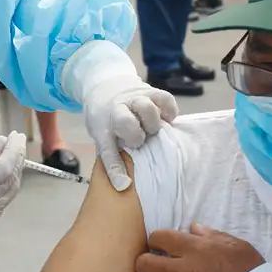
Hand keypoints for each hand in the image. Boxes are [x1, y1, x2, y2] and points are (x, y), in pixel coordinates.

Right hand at [0, 132, 25, 234]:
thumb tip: (4, 143)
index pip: (5, 166)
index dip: (14, 149)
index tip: (16, 135)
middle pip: (12, 178)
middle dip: (17, 157)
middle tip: (17, 141)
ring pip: (12, 190)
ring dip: (15, 171)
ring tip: (13, 155)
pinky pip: (4, 200)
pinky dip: (7, 185)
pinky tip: (4, 173)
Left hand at [84, 75, 178, 190]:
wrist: (106, 86)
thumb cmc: (105, 118)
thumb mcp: (102, 135)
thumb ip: (113, 155)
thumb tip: (125, 184)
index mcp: (103, 125)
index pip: (108, 149)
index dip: (115, 168)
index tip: (123, 184)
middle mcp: (118, 109)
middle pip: (126, 123)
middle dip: (136, 136)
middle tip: (140, 140)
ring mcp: (135, 97)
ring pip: (147, 109)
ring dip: (153, 122)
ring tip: (153, 129)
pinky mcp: (151, 90)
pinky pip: (165, 100)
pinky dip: (169, 112)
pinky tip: (166, 119)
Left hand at [134, 224, 264, 271]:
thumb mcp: (236, 246)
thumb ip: (211, 234)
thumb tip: (193, 228)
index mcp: (193, 250)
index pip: (157, 237)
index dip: (158, 238)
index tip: (163, 243)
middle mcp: (179, 271)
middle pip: (142, 262)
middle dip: (147, 258)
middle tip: (157, 260)